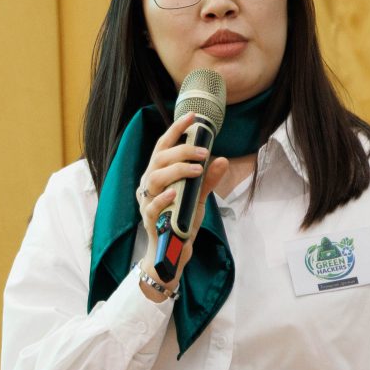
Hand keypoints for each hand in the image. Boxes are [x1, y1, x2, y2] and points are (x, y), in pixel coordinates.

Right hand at [135, 113, 236, 245]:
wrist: (171, 253)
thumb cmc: (181, 221)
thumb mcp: (198, 197)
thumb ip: (208, 180)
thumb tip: (222, 160)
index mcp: (158, 174)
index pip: (163, 147)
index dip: (176, 130)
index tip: (192, 117)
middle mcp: (149, 184)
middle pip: (159, 159)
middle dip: (181, 151)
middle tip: (203, 152)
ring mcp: (147, 201)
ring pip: (154, 178)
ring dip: (176, 170)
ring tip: (197, 170)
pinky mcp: (149, 220)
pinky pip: (152, 205)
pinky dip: (163, 198)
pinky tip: (175, 193)